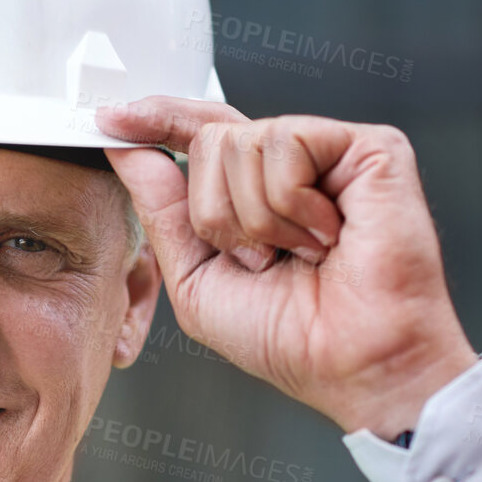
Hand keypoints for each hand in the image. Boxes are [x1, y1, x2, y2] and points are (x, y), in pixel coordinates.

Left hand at [98, 96, 477, 437]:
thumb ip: (163, 211)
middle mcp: (295, 167)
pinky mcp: (370, 148)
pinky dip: (291, 204)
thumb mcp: (197, 279)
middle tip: (263, 261)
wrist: (354, 363)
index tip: (110, 118)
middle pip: (210, 140)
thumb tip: (126, 149)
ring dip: (257, 219)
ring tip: (302, 254)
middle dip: (216, 215)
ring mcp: (333, 153)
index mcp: (256, 195)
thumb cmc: (291, 339)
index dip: (157, 119)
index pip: (201, 136)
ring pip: (242, 141)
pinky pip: (286, 142)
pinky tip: (328, 237)